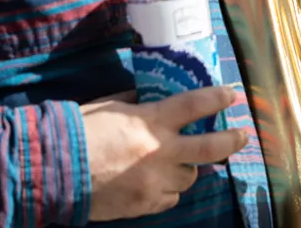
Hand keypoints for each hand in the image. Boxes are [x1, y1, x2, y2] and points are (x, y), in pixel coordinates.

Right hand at [82, 85, 247, 220]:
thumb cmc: (80, 132)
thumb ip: (134, 103)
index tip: (232, 94)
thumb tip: (147, 96)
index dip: (217, 99)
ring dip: (186, 168)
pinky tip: (157, 182)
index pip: (194, 106)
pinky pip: (170, 198)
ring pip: (190, 177)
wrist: (58, 172)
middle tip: (242, 136)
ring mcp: (156, 182)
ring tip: (175, 162)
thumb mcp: (109, 106)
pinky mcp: (147, 204)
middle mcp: (161, 152)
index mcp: (151, 122)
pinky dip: (168, 189)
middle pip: (210, 148)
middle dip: (231, 141)